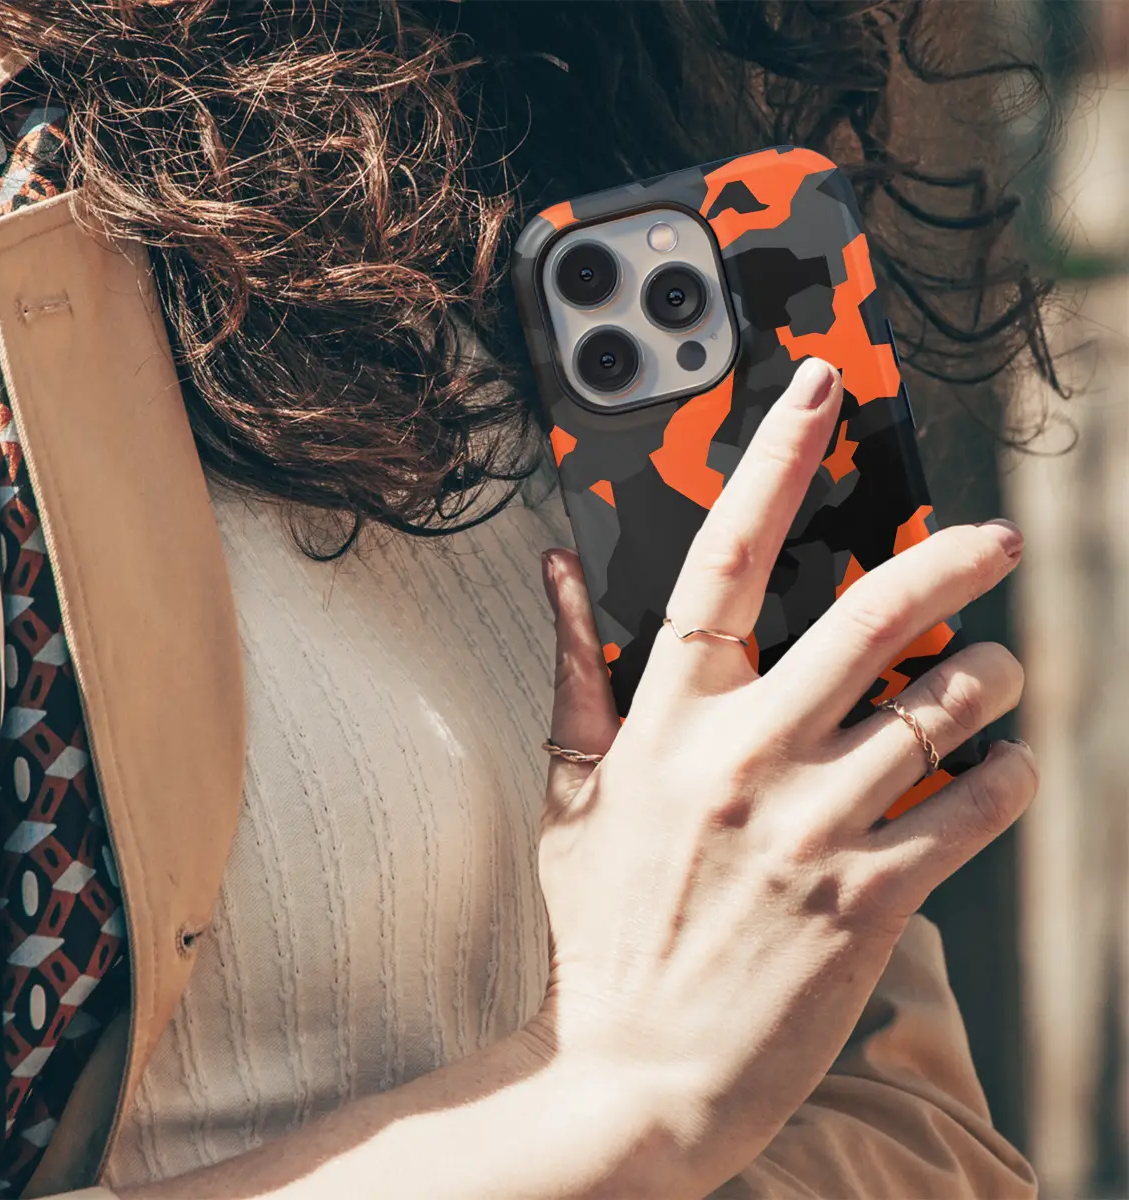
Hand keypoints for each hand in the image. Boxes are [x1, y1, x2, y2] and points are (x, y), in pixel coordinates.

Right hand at [535, 357, 1035, 1194]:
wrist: (633, 1072)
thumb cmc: (602, 928)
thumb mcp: (572, 792)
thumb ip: (573, 671)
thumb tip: (556, 572)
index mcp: (668, 723)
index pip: (723, 560)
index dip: (772, 463)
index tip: (817, 392)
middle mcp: (744, 759)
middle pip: (870, 618)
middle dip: (950, 561)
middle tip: (992, 539)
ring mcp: (810, 827)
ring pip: (941, 711)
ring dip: (993, 679)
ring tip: (1002, 674)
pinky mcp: (869, 899)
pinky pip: (971, 809)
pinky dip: (1006, 776)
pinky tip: (1001, 768)